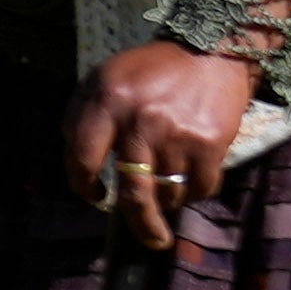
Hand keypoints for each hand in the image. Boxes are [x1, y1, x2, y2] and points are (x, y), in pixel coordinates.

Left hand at [60, 40, 257, 254]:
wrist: (211, 50)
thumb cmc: (152, 70)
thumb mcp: (105, 78)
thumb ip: (82, 116)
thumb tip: (79, 167)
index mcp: (108, 101)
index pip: (82, 159)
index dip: (83, 185)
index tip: (94, 195)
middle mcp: (140, 120)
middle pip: (132, 194)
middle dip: (138, 225)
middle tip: (148, 239)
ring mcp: (176, 134)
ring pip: (167, 194)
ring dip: (167, 200)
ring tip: (170, 187)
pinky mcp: (209, 144)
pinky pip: (199, 188)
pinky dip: (194, 191)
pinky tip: (191, 177)